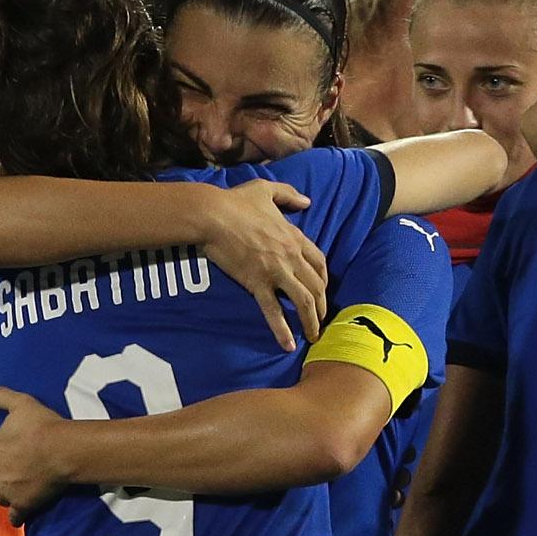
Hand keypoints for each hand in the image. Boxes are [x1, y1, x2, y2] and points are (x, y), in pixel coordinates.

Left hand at [0, 383, 75, 520]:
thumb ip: (0, 396)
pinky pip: (14, 515)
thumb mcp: (22, 403)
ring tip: (16, 487)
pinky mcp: (23, 504)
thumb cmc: (44, 425)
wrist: (64, 452)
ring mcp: (9, 489)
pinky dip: (16, 515)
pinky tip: (20, 514)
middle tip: (11, 465)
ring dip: (5, 490)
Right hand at [197, 181, 329, 348]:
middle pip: (316, 286)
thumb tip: (307, 201)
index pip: (319, 261)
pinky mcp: (257, 284)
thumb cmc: (235, 201)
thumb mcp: (265, 190)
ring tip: (313, 336)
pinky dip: (282, 330)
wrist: (212, 215)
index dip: (324, 279)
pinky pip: (274, 311)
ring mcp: (275, 271)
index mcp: (294, 236)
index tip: (323, 290)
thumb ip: (288, 195)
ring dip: (311, 321)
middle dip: (322, 306)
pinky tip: (288, 345)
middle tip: (321, 319)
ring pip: (303, 301)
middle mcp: (290, 256)